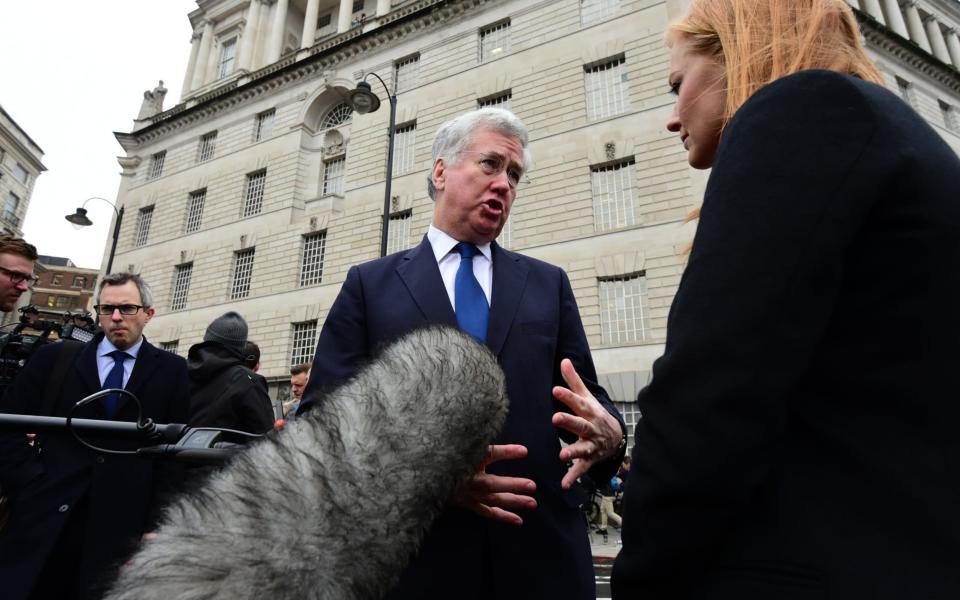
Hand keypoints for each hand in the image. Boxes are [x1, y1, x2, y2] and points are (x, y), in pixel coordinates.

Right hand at [450, 444, 536, 525]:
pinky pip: (487, 512)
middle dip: (512, 485)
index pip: (490, 454)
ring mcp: (468, 495)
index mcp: (466, 463)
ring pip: (492, 500)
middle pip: (492, 484)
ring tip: (532, 503)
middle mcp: (467, 481)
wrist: (427, 475)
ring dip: (512, 502)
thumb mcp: (468, 449)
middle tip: (532, 486)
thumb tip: (523, 450)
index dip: (506, 452)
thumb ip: (495, 450)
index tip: (523, 451)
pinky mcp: (467, 504)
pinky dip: (502, 515)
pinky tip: (518, 519)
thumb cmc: (449, 459)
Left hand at [552, 358, 622, 489]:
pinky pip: (581, 469)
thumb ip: (573, 381)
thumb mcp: (586, 398)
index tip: (555, 389)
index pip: (578, 402)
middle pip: (580, 424)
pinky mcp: (589, 459)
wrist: (616, 437)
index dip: (567, 395)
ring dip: (573, 451)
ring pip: (582, 448)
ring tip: (562, 455)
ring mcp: (591, 445)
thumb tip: (564, 360)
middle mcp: (591, 428)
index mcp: (589, 411)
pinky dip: (573, 477)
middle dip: (569, 421)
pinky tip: (564, 484)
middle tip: (556, 418)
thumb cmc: (594, 415)